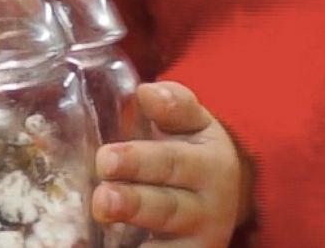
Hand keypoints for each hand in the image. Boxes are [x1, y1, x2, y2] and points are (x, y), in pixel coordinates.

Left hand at [92, 81, 251, 246]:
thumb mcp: (193, 123)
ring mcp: (195, 243)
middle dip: (133, 204)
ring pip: (166, 246)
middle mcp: (207, 209)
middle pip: (166, 208)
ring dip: (134, 233)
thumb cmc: (193, 152)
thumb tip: (146, 92)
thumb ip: (173, 104)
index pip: (173, 162)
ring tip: (104, 219)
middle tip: (102, 198)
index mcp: (209, 165)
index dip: (138, 162)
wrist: (222, 198)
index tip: (105, 159)